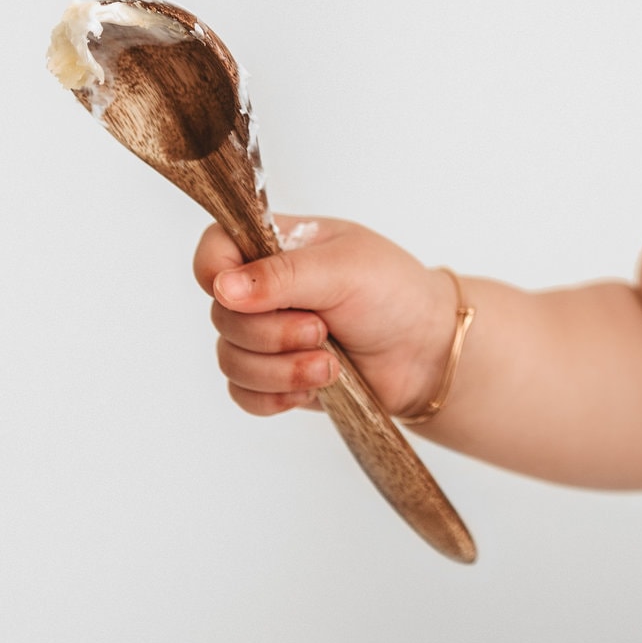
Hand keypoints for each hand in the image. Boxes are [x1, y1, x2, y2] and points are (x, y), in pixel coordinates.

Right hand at [192, 217, 459, 418]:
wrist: (426, 352)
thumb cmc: (395, 294)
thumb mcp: (345, 269)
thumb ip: (283, 275)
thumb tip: (222, 286)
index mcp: (279, 247)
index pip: (215, 248)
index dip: (215, 271)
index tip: (239, 293)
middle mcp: (264, 290)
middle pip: (221, 315)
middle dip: (271, 332)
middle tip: (321, 329)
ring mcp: (267, 335)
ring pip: (230, 359)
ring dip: (280, 369)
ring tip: (330, 364)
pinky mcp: (274, 377)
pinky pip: (243, 393)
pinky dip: (274, 395)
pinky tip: (312, 388)